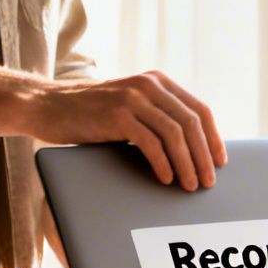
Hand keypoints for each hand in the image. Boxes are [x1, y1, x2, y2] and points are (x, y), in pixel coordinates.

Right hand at [29, 71, 225, 189]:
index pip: (199, 109)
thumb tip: (190, 151)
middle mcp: (149, 85)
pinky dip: (162, 163)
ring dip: (187, 164)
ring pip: (175, 133)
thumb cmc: (89, 115)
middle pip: (191, 123)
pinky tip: (165, 178)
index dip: (213, 138)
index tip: (219, 162)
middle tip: (208, 182)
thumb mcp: (129, 108)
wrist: (48, 106)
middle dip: (204, 156)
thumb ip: (155, 117)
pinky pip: (150, 142)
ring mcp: (132, 98)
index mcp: (157, 81)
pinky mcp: (117, 114)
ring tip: (189, 186)